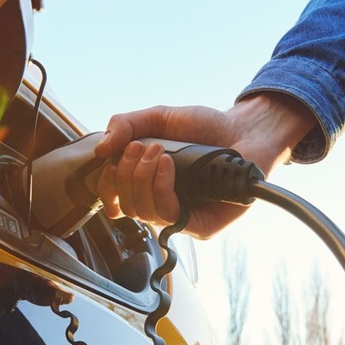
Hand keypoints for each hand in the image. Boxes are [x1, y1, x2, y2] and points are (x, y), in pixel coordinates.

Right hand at [94, 92, 316, 238]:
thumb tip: (100, 150)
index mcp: (147, 185)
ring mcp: (181, 217)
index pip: (115, 202)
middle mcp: (162, 204)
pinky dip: (161, 188)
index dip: (106, 187)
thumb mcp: (158, 118)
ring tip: (158, 152)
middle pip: (126, 207)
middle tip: (141, 147)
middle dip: (126, 174)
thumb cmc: (205, 127)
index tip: (109, 163)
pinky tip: (168, 165)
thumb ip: (126, 125)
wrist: (244, 130)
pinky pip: (169, 216)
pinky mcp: (200, 227)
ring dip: (142, 178)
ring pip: (143, 213)